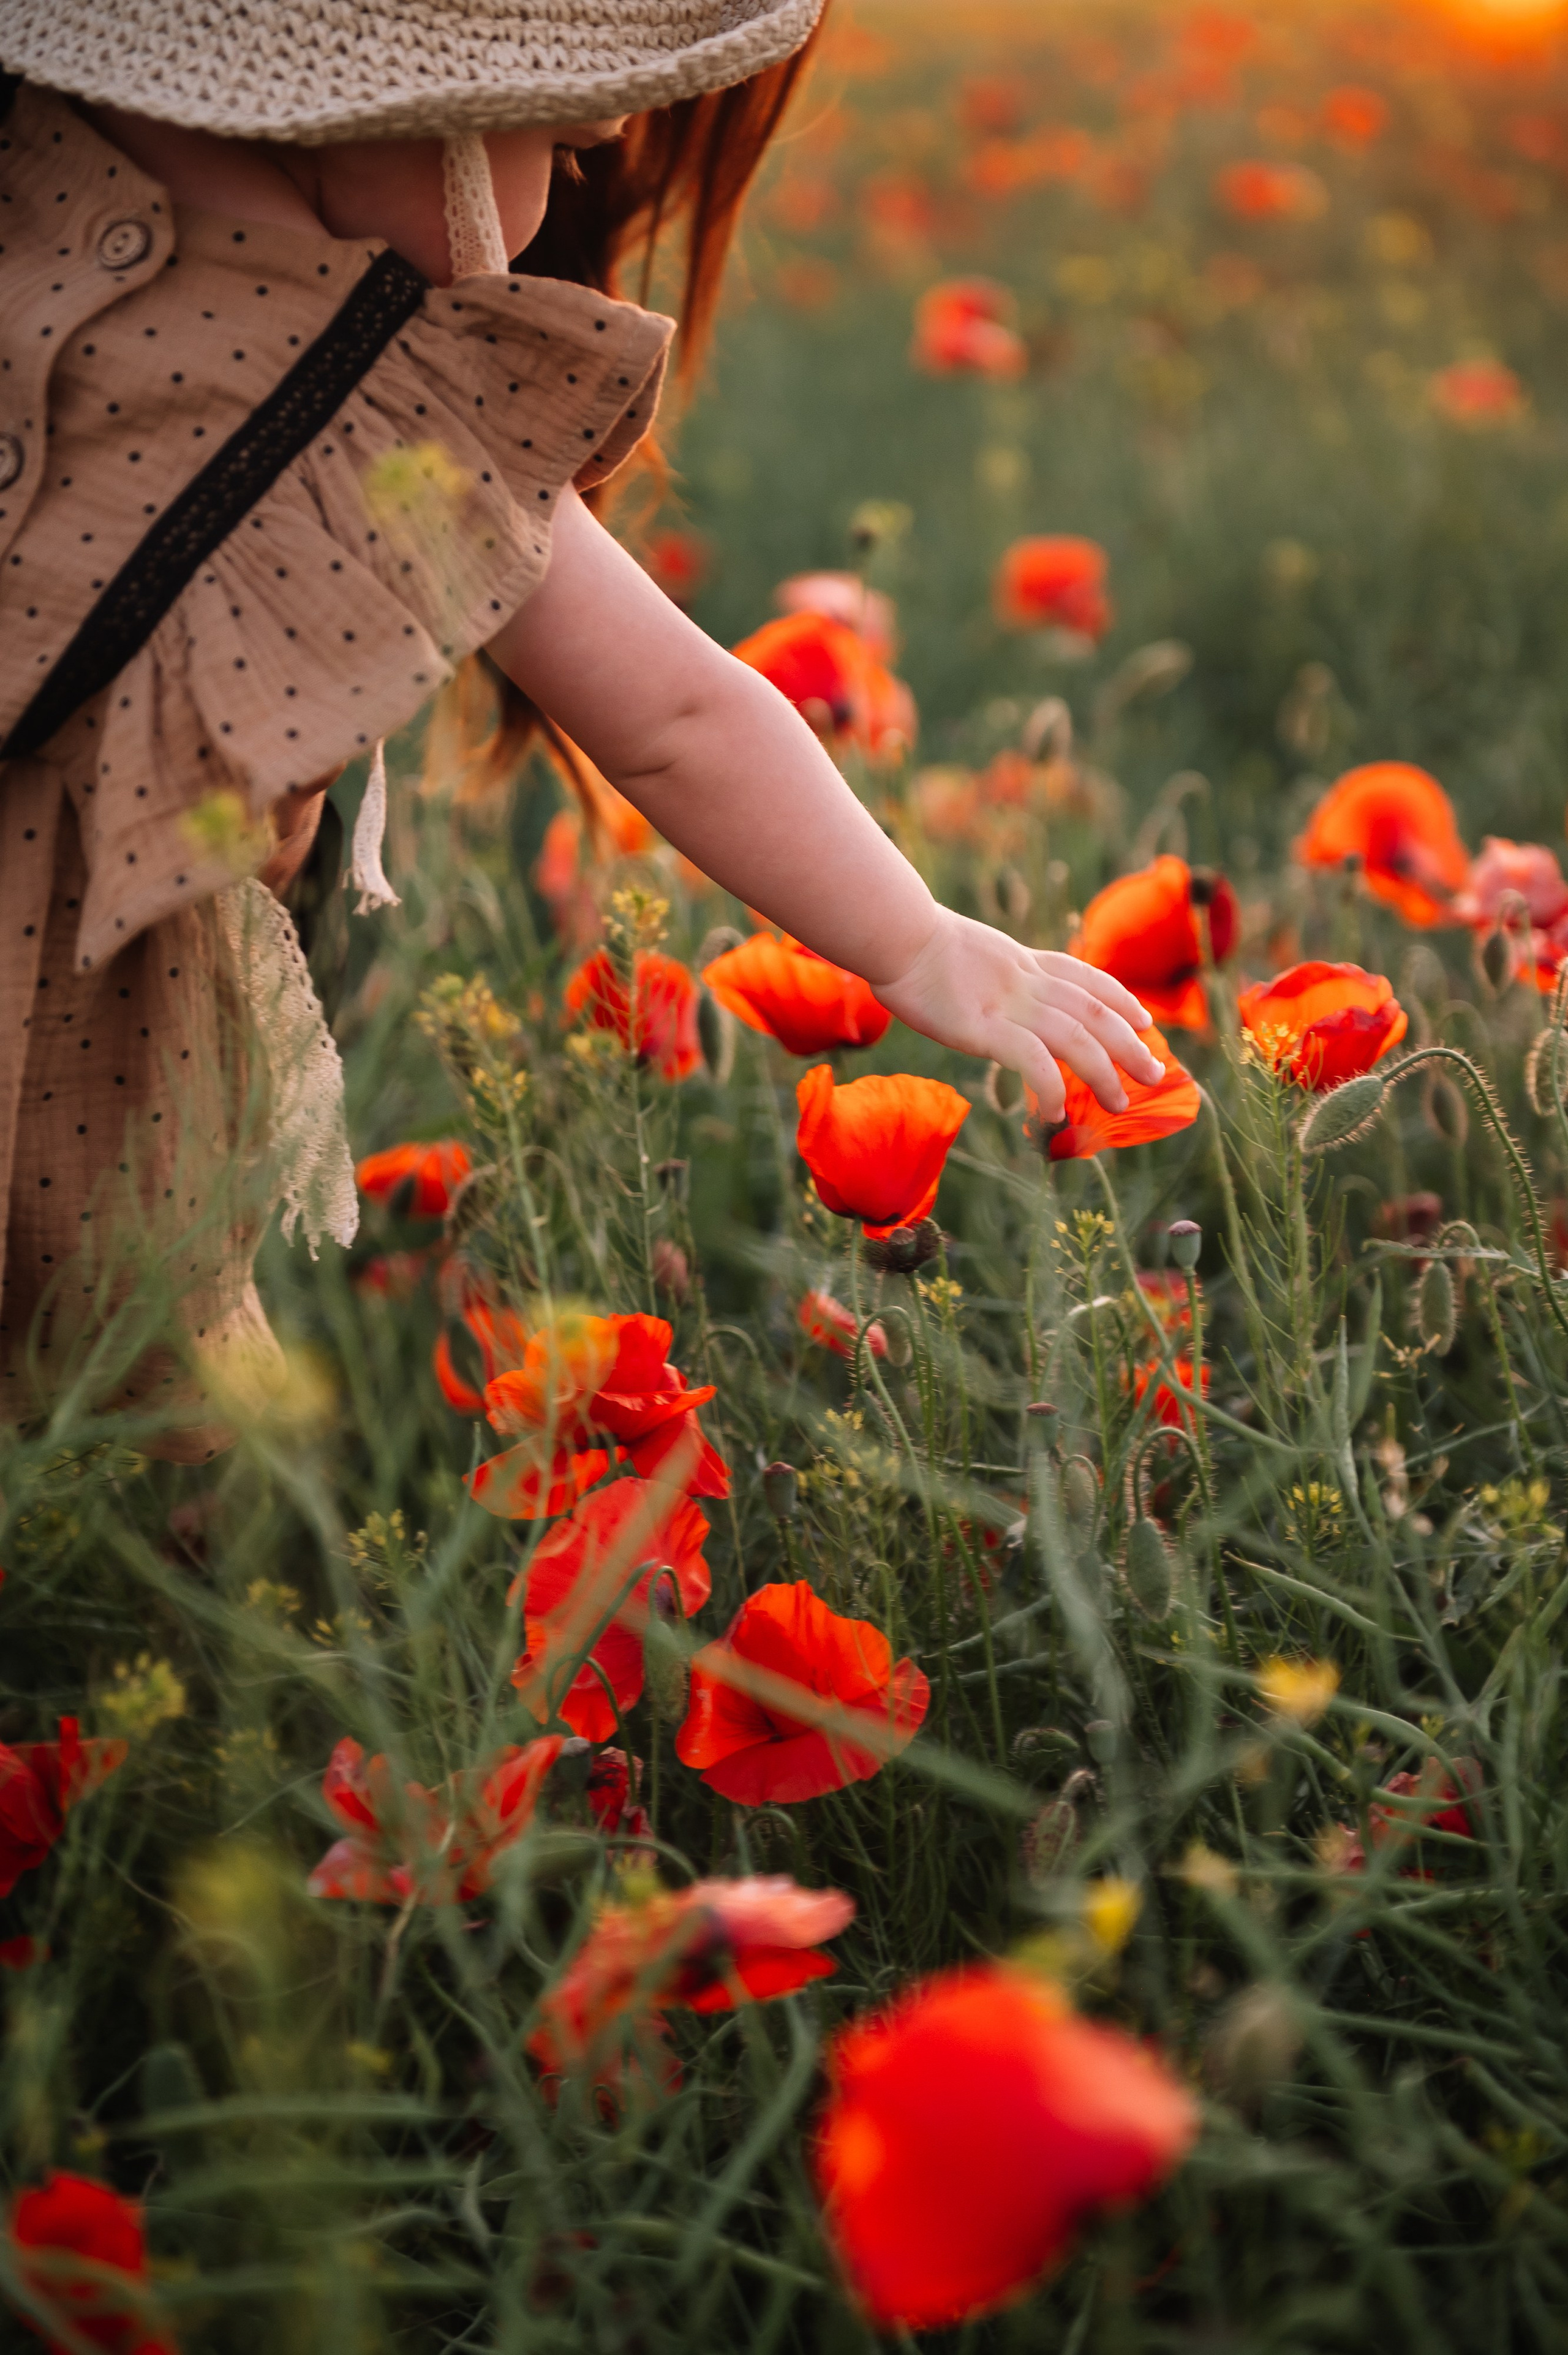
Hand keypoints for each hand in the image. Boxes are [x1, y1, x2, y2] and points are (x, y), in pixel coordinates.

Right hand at [871, 908, 1164, 1122]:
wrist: (895, 934)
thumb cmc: (910, 942)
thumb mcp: (962, 951)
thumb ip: (984, 970)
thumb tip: (978, 983)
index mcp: (1022, 961)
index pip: (1084, 978)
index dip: (1120, 998)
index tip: (1143, 1018)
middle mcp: (1027, 982)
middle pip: (1094, 1012)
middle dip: (1130, 1044)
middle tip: (1155, 1074)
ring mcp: (1010, 1005)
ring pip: (1077, 1038)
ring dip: (1105, 1072)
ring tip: (1121, 1102)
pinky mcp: (987, 1029)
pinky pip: (1033, 1061)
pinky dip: (1052, 1086)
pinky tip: (1058, 1111)